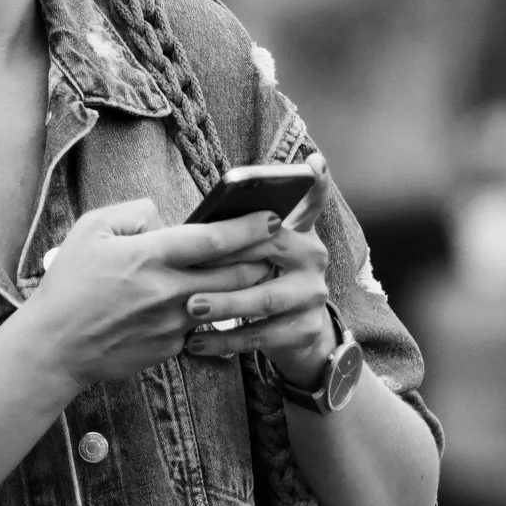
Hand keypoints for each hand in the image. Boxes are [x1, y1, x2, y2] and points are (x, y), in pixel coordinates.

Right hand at [23, 199, 278, 393]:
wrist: (53, 347)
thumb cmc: (68, 284)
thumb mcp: (90, 229)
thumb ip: (134, 213)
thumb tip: (166, 217)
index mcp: (150, 256)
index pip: (215, 239)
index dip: (250, 227)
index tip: (273, 217)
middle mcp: (169, 292)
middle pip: (236, 275)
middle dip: (261, 259)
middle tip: (275, 247)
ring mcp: (173, 325)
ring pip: (225, 303)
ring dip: (243, 288)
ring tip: (252, 273)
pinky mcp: (170, 350)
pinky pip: (199, 327)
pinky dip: (208, 313)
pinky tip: (205, 305)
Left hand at [181, 153, 337, 386]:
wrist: (295, 339)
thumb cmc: (259, 283)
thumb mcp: (254, 256)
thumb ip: (238, 235)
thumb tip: (193, 224)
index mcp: (298, 231)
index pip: (311, 200)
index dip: (316, 182)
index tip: (312, 163)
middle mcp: (312, 257)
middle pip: (271, 246)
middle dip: (227, 256)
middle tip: (189, 262)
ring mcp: (313, 294)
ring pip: (265, 296)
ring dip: (225, 303)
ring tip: (192, 306)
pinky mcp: (306, 329)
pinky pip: (261, 335)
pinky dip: (225, 339)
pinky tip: (196, 342)